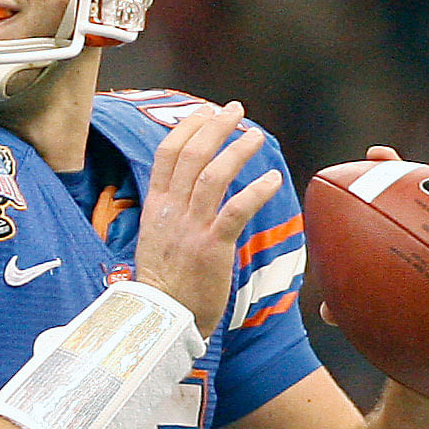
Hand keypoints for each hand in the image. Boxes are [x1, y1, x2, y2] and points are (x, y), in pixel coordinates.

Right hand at [133, 101, 279, 339]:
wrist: (161, 318)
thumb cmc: (163, 284)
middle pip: (191, 155)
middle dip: (214, 127)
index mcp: (155, 207)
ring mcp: (190, 227)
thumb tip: (185, 193)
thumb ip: (170, 213)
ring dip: (237, 151)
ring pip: (213, 175)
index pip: (167, 155)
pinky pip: (236, 210)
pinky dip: (255, 192)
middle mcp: (170, 211)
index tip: (204, 112)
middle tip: (234, 110)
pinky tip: (273, 180)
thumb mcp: (155, 239)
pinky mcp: (211, 247)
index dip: (187, 128)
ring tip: (256, 136)